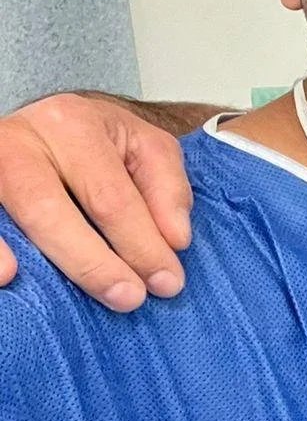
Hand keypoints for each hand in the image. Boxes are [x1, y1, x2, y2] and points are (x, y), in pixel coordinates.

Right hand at [0, 94, 192, 309]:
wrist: (44, 122)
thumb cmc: (99, 141)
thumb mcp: (145, 147)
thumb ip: (167, 189)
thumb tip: (175, 241)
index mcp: (72, 124)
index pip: (110, 196)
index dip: (141, 244)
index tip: (168, 282)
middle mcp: (20, 141)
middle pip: (51, 211)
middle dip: (95, 263)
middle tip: (130, 299)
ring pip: (9, 218)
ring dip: (42, 261)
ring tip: (66, 298)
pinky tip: (7, 278)